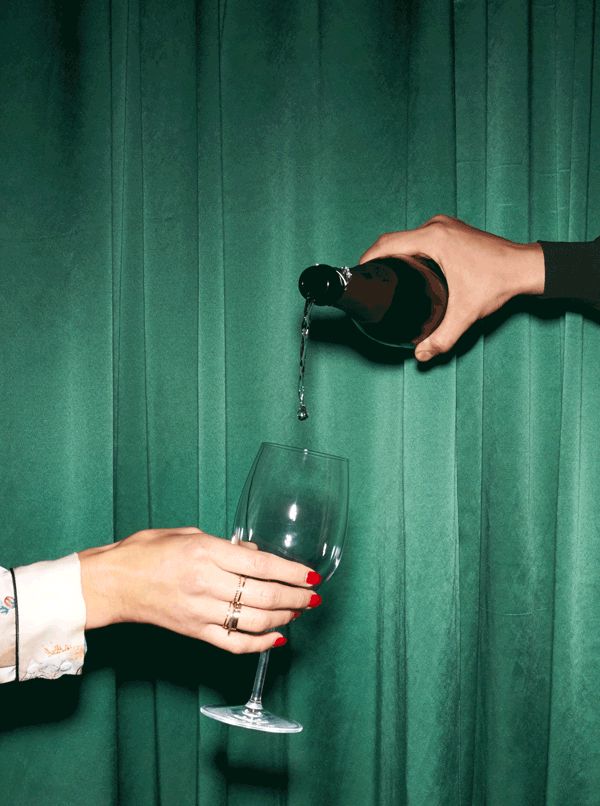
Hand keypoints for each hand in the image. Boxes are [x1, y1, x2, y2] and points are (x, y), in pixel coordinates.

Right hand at [79, 528, 319, 653]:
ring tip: (300, 612)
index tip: (311, 574)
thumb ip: (225, 546)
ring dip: (284, 618)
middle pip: (264, 596)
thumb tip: (256, 555)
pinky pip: (234, 643)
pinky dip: (259, 644)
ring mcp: (201, 611)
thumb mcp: (187, 533)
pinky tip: (277, 639)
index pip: (262, 565)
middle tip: (313, 596)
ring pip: (254, 621)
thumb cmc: (146, 551)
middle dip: (295, 597)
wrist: (112, 582)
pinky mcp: (194, 632)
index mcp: (207, 552)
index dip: (291, 572)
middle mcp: (207, 583)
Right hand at [360, 215, 544, 360]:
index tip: (357, 275)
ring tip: (383, 278)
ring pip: (406, 238)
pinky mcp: (450, 230)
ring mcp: (444, 226)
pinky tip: (405, 269)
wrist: (526, 267)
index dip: (367, 259)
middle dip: (377, 259)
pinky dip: (407, 250)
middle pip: (393, 240)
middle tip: (368, 283)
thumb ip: (442, 337)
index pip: (386, 243)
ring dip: (392, 254)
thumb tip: (421, 355)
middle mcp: (435, 227)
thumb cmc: (499, 282)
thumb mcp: (466, 313)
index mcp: (433, 238)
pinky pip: (418, 237)